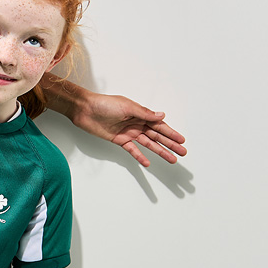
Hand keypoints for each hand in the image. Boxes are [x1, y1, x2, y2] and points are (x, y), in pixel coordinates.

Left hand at [71, 91, 185, 166]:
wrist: (85, 110)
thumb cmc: (104, 104)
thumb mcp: (127, 107)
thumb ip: (145, 114)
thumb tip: (162, 115)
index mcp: (140, 114)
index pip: (159, 125)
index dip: (171, 133)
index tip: (182, 140)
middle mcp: (136, 123)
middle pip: (157, 136)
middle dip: (170, 144)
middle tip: (182, 152)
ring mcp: (128, 133)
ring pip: (148, 144)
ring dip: (160, 151)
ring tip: (172, 159)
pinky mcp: (119, 140)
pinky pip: (132, 150)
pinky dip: (140, 156)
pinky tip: (148, 163)